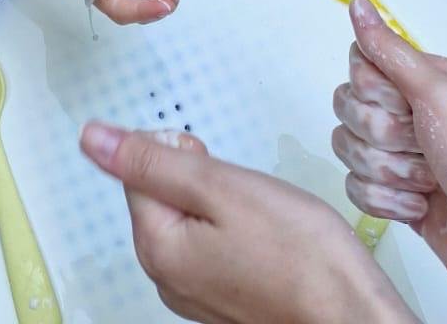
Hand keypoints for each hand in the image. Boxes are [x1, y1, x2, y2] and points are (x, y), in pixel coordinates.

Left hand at [79, 122, 413, 323]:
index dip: (180, 151)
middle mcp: (168, 278)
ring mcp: (197, 294)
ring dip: (222, 204)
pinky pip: (215, 244)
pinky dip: (237, 230)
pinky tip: (267, 237)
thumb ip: (153, 159)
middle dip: (201, 177)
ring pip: (191, 217)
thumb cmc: (300, 256)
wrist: (353, 314)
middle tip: (244, 192)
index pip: (137, 168)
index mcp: (157, 248)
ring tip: (261, 216)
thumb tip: (93, 139)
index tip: (214, 163)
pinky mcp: (225, 298)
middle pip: (162, 194)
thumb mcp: (221, 186)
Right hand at [332, 0, 446, 323]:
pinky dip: (385, 203)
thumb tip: (358, 2)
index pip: (361, 64)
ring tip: (427, 183)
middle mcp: (414, 115)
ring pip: (350, 150)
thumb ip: (391, 51)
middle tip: (423, 147)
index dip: (371, 90)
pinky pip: (357, 189)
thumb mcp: (441, 96)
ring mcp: (405, 158)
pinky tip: (419, 208)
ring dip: (387, 172)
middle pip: (349, 108)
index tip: (403, 105)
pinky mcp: (399, 197)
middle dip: (381, 137)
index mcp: (427, 81)